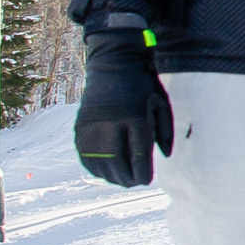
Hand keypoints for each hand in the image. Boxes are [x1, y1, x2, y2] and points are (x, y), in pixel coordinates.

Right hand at [75, 30, 173, 186]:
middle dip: (127, 179)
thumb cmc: (142, 85)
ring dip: (111, 176)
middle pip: (118, 164)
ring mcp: (92, 126)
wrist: (113, 63)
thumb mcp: (160, 103)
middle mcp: (111, 123)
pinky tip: (105, 169)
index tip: (146, 180)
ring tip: (121, 178)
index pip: (139, 157)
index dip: (143, 174)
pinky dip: (95, 167)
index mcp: (135, 117)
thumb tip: (164, 157)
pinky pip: (85, 156)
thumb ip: (164, 131)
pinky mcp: (79, 127)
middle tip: (134, 182)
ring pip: (100, 164)